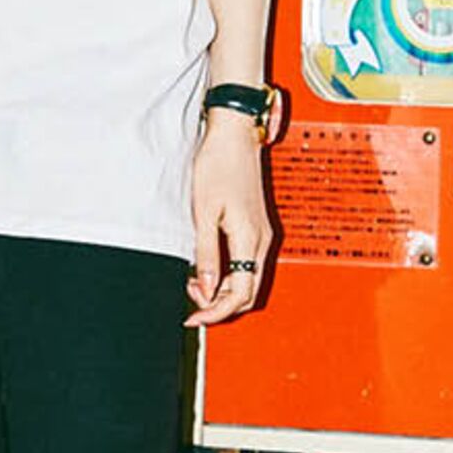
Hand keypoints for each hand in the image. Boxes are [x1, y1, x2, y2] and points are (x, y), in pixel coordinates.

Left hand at [185, 115, 272, 327]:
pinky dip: (229, 275)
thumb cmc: (217, 166)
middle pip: (248, 293)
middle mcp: (261, 241)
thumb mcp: (203, 213)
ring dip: (223, 291)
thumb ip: (206, 254)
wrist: (234, 136)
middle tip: (190, 301)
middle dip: (220, 305)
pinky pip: (247, 265)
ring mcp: (262, 235)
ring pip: (248, 281)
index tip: (194, 316)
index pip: (240, 294)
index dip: (216, 312)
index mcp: (249, 239)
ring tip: (194, 282)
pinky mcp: (257, 228)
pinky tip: (208, 268)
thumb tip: (207, 289)